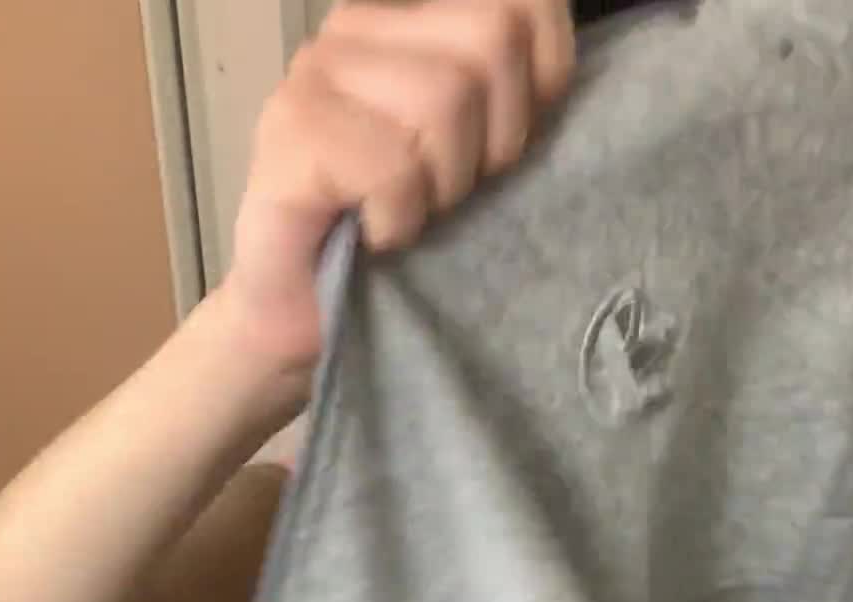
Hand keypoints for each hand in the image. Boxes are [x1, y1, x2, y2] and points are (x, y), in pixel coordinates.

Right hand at [227, 0, 575, 374]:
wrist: (303, 318)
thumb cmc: (392, 244)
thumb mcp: (474, 156)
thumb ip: (513, 92)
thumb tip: (562, 73)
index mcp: (407, 19)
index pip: (524, 3)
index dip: (543, 83)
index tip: (502, 152)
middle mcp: (356, 26)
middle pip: (492, 40)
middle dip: (493, 140)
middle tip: (449, 196)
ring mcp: (316, 72)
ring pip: (445, 98)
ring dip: (442, 186)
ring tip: (409, 215)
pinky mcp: (291, 131)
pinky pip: (393, 164)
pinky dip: (398, 218)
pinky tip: (375, 235)